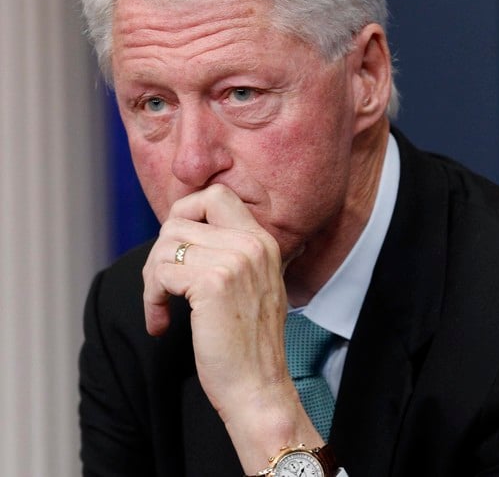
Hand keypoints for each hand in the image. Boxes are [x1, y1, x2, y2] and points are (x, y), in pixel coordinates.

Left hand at [142, 184, 322, 470]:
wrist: (258, 387)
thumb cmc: (247, 345)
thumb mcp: (250, 286)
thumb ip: (230, 253)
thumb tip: (181, 230)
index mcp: (264, 241)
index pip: (216, 195)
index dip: (186, 213)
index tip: (177, 250)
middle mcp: (253, 243)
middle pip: (184, 213)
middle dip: (163, 246)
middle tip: (163, 282)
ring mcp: (235, 260)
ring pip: (167, 243)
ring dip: (153, 277)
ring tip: (161, 307)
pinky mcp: (213, 283)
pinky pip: (161, 272)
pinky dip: (151, 299)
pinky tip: (162, 322)